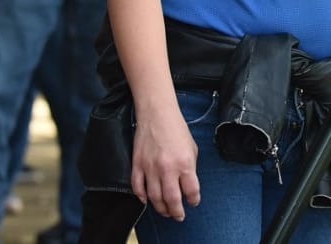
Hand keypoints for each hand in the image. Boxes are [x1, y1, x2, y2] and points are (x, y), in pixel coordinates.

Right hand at [131, 103, 201, 219]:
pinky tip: (147, 200)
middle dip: (176, 212)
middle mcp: (168, 168)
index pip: (191, 191)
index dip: (193, 200)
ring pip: (154, 198)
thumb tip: (187, 185)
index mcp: (185, 163)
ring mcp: (150, 168)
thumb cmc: (176, 129)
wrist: (157, 114)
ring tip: (165, 211)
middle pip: (172, 200)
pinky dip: (142, 197)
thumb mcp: (192, 148)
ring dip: (161, 208)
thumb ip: (190, 168)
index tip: (193, 202)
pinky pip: (137, 188)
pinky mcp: (137, 165)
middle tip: (178, 215)